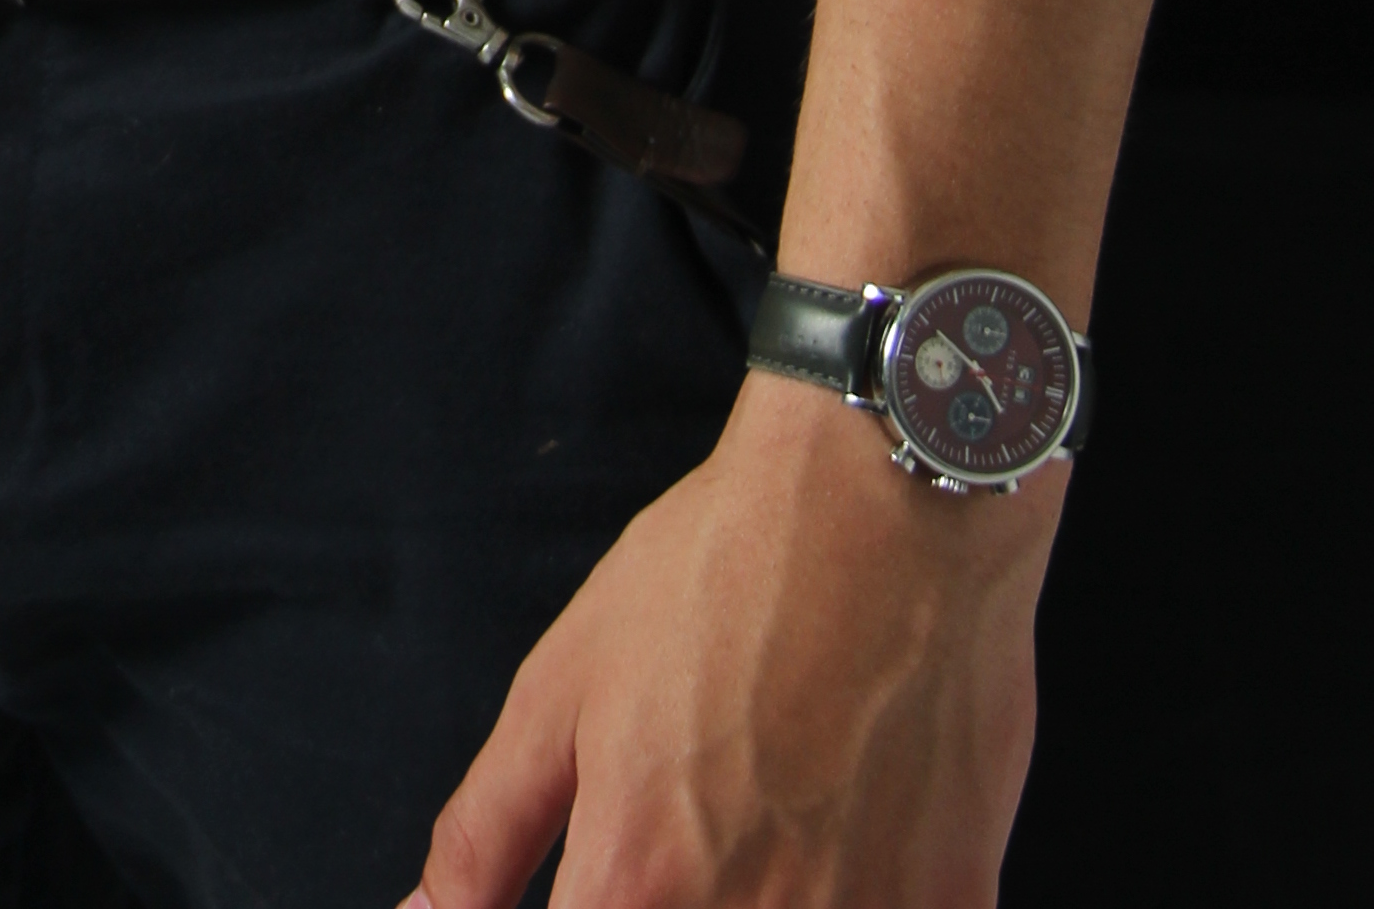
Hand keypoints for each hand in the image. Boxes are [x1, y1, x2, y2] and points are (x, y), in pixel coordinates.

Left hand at [402, 379, 1053, 906]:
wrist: (886, 505)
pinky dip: (856, 904)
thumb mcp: (562, 686)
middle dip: (667, 906)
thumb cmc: (720, 579)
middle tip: (678, 856)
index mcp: (635, 884)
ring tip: (756, 840)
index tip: (595, 892)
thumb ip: (487, 832)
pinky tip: (838, 844)